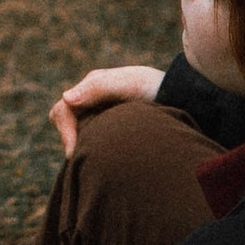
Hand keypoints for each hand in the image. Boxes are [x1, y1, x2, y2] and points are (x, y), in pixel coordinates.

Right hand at [48, 63, 164, 153]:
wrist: (181, 99)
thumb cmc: (154, 88)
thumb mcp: (126, 84)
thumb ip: (96, 88)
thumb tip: (65, 99)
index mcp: (91, 87)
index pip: (63, 110)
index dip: (65, 131)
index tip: (74, 153)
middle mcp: (92, 101)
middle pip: (65, 122)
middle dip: (69, 138)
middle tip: (81, 159)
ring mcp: (101, 115)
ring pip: (77, 134)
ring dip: (81, 145)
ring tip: (95, 160)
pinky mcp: (111, 130)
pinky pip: (92, 141)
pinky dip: (92, 149)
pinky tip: (103, 159)